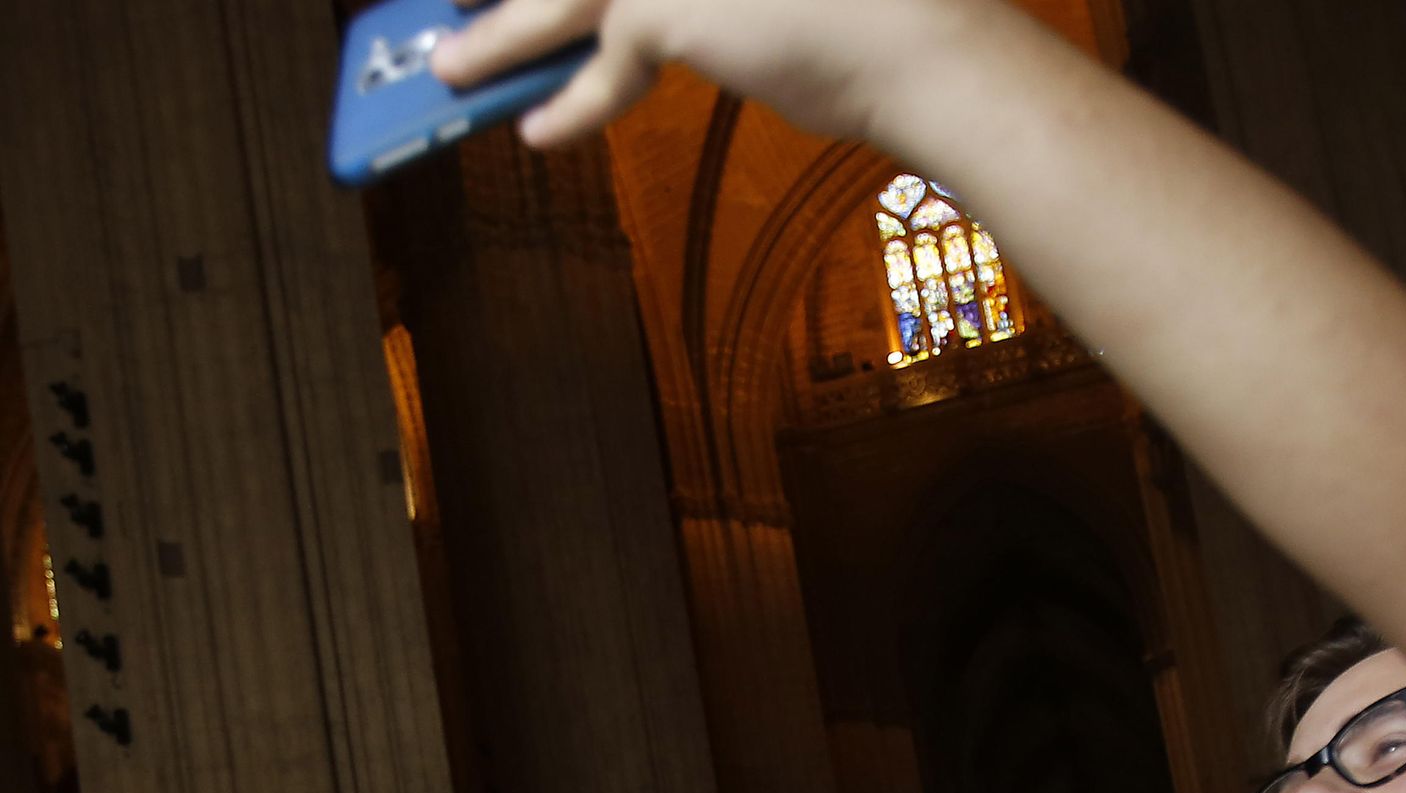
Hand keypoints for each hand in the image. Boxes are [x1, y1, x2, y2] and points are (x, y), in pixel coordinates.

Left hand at [434, 0, 985, 149]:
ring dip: (495, 35)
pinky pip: (597, 64)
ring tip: (452, 65)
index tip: (523, 7)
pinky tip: (540, 132)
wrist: (918, 47)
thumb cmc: (872, 15)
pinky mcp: (662, 2)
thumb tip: (646, 17)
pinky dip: (568, 106)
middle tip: (463, 10)